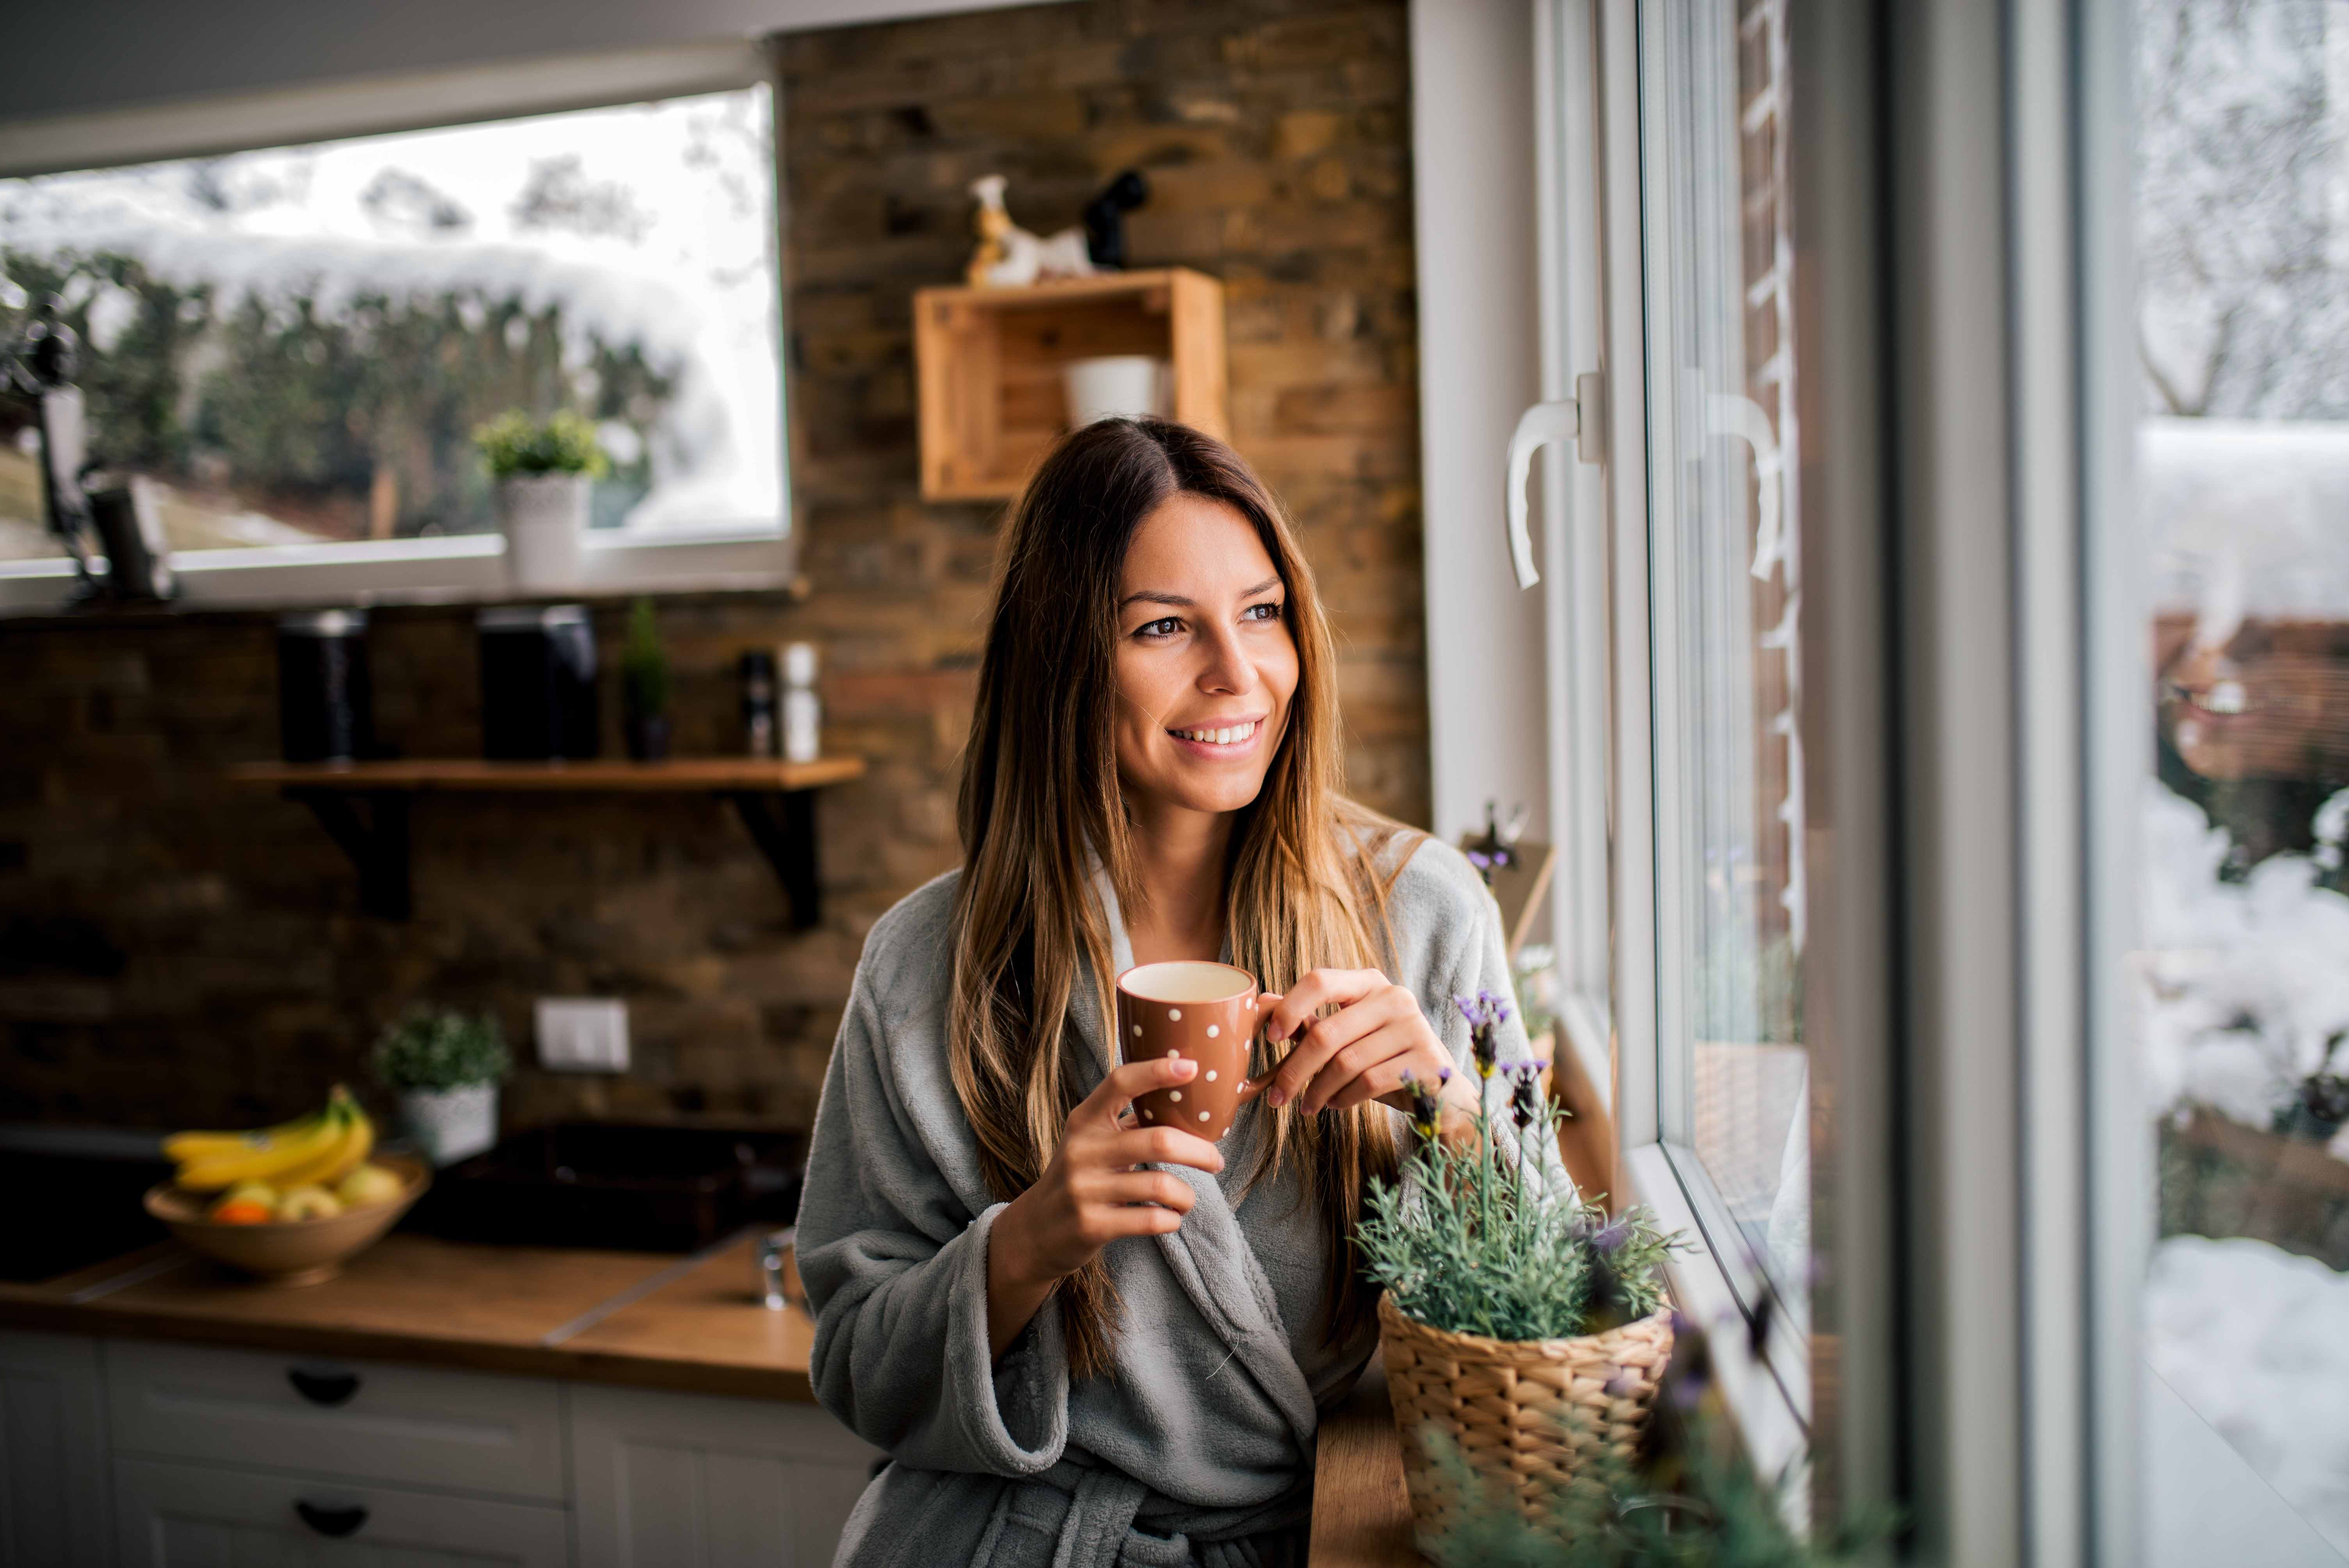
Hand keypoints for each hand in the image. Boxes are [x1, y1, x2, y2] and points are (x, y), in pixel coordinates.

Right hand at [985, 1054, 1223, 1357]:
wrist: (1034, 1233)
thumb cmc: (1078, 1179)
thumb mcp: (1090, 1143)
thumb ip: (1128, 1124)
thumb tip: (1186, 1101)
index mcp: (1084, 1121)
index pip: (1120, 1083)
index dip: (1157, 1071)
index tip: (1192, 1067)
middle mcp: (1081, 1150)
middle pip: (1158, 1141)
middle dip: (1199, 1151)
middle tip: (1215, 1160)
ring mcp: (1084, 1189)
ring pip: (1160, 1185)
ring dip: (1186, 1195)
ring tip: (1186, 1198)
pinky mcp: (1091, 1226)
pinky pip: (1151, 1220)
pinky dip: (1171, 1219)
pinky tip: (1170, 1217)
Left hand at [1257, 968, 1477, 1118]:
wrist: (1440, 1092)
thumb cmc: (1383, 1060)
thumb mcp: (1347, 1038)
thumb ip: (1311, 1022)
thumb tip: (1264, 1006)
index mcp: (1369, 982)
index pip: (1320, 980)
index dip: (1290, 1007)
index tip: (1270, 1037)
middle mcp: (1394, 997)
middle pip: (1327, 1032)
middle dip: (1294, 1070)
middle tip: (1277, 1098)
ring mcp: (1414, 1027)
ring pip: (1346, 1063)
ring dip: (1318, 1090)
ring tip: (1308, 1105)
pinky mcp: (1428, 1061)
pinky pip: (1370, 1082)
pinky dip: (1344, 1098)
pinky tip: (1336, 1105)